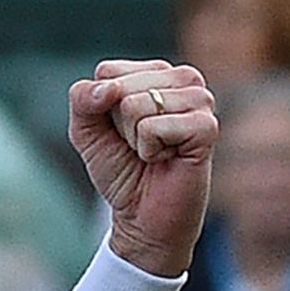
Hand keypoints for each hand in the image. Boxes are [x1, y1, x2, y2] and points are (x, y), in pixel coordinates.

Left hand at [68, 60, 216, 276]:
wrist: (143, 218)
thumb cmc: (122, 170)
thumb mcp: (87, 131)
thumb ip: (82, 98)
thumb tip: (107, 89)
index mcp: (157, 73)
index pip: (107, 72)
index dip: (101, 109)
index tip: (121, 131)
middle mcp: (183, 79)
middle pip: (119, 88)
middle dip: (118, 125)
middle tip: (139, 145)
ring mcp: (200, 100)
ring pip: (135, 105)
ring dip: (135, 138)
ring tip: (154, 151)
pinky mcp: (206, 126)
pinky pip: (153, 127)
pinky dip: (149, 150)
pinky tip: (167, 158)